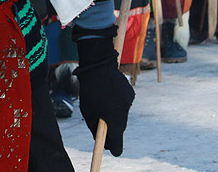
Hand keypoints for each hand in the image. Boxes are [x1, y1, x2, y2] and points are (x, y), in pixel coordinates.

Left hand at [75, 34, 134, 155]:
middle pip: (120, 128)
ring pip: (122, 115)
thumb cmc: (89, 89)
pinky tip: (109, 96)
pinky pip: (124, 104)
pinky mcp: (130, 93)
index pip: (117, 141)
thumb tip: (100, 138)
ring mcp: (129, 102)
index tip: (112, 151)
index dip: (114, 147)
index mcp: (114, 119)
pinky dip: (117, 104)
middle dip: (113, 131)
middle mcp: (124, 112)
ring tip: (104, 107)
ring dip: (114, 115)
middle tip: (106, 135)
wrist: (99, 65)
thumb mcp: (87, 110)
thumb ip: (93, 126)